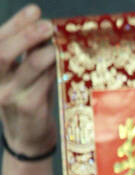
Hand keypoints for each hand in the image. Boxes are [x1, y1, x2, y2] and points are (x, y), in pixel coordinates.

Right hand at [0, 6, 57, 157]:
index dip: (15, 23)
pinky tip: (66, 63)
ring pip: (28, 66)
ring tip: (60, 44)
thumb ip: (29, 55)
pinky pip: (45, 83)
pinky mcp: (30, 107)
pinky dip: (56, 70)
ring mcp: (11, 95)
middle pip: (3, 52)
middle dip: (26, 34)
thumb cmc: (28, 102)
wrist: (28, 140)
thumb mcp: (23, 77)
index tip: (34, 10)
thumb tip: (46, 30)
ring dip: (46, 51)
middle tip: (48, 25)